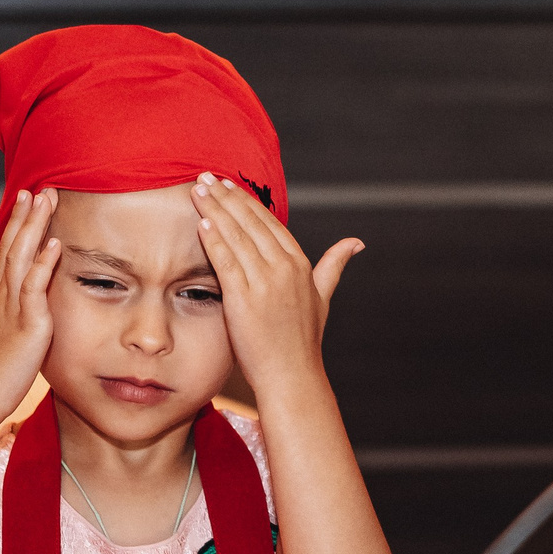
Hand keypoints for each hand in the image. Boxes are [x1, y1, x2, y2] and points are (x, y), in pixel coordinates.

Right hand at [0, 187, 60, 417]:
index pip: (7, 255)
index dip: (16, 229)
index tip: (25, 204)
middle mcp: (2, 298)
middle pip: (14, 247)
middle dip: (26, 217)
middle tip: (38, 189)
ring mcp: (13, 308)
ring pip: (23, 258)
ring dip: (34, 228)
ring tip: (45, 201)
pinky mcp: (27, 324)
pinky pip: (35, 288)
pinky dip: (44, 265)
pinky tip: (55, 244)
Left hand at [192, 174, 360, 395]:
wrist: (292, 375)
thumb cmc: (303, 341)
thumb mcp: (323, 297)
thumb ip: (334, 265)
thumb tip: (356, 242)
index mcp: (301, 265)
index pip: (269, 223)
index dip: (247, 201)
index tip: (228, 185)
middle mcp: (284, 269)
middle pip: (251, 222)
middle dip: (226, 197)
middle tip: (205, 177)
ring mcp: (265, 283)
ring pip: (236, 236)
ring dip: (214, 210)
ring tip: (196, 190)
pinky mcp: (244, 299)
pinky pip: (226, 261)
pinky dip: (213, 239)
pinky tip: (201, 222)